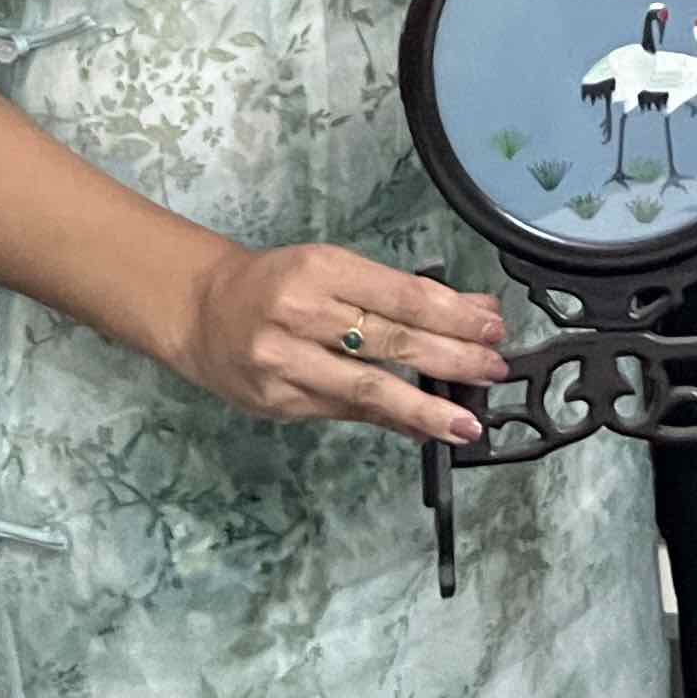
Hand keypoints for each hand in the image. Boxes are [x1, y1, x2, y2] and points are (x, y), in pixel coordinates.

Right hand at [174, 241, 512, 447]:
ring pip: (369, 388)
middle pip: (391, 340)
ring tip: (467, 424)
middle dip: (452, 358)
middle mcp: (301, 315)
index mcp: (320, 270)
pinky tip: (422, 428)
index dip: (453, 314)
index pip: (401, 294)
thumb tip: (467, 314)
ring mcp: (287, 364)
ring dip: (426, 408)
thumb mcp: (330, 269)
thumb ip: (392, 294)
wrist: (201, 312)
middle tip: (494, 369)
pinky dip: (390, 421)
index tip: (492, 326)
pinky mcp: (280, 404)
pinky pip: (346, 413)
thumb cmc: (277, 284)